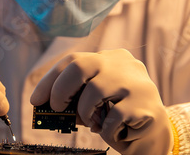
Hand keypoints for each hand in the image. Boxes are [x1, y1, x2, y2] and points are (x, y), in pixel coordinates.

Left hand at [30, 49, 172, 154]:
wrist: (154, 133)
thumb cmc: (118, 113)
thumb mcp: (95, 101)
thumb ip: (77, 97)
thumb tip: (47, 104)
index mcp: (110, 58)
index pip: (73, 60)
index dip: (51, 80)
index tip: (35, 99)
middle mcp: (123, 63)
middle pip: (81, 65)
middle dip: (60, 89)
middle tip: (55, 108)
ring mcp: (135, 80)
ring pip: (95, 91)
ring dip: (86, 113)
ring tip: (93, 123)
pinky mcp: (144, 102)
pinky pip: (112, 116)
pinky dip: (106, 129)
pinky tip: (112, 131)